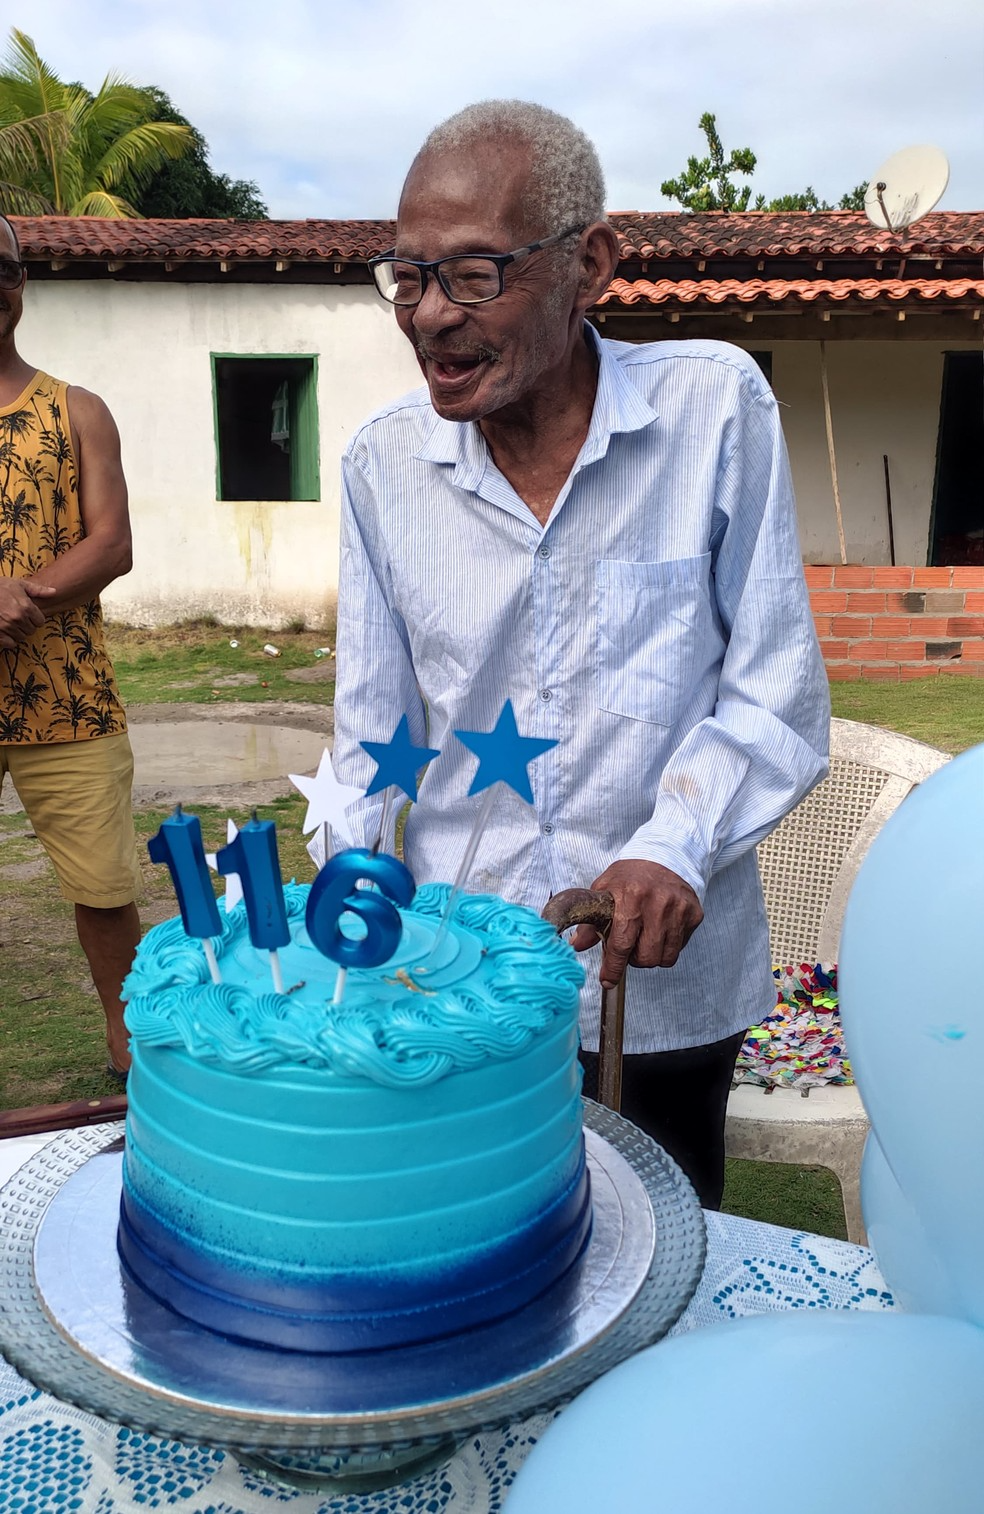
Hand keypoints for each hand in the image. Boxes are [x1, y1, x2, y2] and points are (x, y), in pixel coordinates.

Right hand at [0, 579, 54, 648]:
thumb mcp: (19, 584)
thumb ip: (38, 590)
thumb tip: (54, 592)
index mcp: (26, 607)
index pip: (40, 621)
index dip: (35, 618)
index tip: (28, 614)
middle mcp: (18, 618)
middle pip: (31, 630)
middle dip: (27, 625)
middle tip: (17, 618)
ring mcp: (7, 627)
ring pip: (21, 637)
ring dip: (17, 632)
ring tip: (10, 622)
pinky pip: (10, 644)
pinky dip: (8, 639)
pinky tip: (4, 631)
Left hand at [570, 859, 703, 988]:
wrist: (665, 855)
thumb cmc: (632, 874)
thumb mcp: (604, 889)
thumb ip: (591, 920)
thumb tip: (577, 945)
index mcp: (632, 896)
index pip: (622, 943)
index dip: (613, 966)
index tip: (607, 979)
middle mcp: (659, 904)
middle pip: (647, 957)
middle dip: (635, 959)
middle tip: (630, 945)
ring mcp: (680, 910)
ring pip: (666, 957)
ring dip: (652, 954)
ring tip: (645, 937)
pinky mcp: (695, 914)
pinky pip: (679, 947)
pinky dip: (668, 944)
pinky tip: (661, 928)